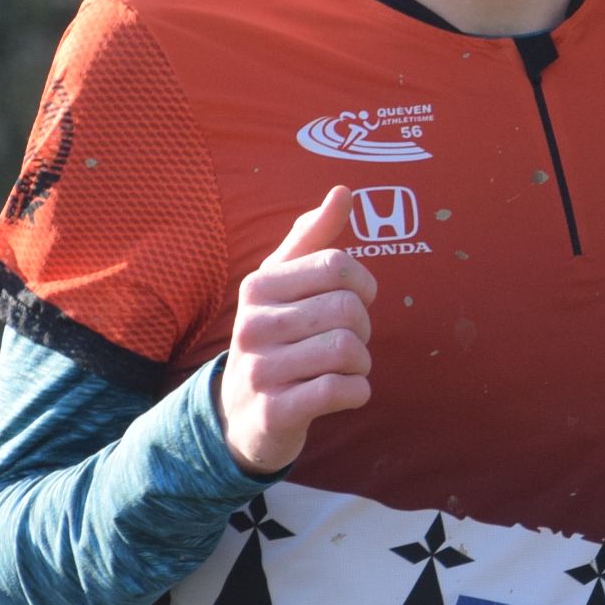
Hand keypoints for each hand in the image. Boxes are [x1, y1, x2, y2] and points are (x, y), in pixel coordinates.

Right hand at [218, 187, 378, 475]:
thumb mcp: (283, 283)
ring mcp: (260, 370)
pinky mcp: (274, 411)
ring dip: (362, 363)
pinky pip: (339, 390)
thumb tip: (343, 191)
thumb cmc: (275, 337)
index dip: (363, 284)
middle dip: (364, 328)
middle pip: (347, 309)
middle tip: (350, 341)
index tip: (356, 300)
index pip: (336, 265)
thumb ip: (313, 237)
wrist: (241, 413)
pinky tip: (347, 392)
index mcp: (258, 286)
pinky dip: (358, 392)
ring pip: (347, 350)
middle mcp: (252, 324)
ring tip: (345, 368)